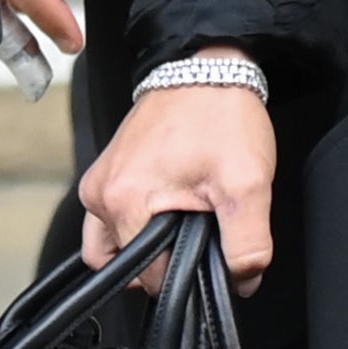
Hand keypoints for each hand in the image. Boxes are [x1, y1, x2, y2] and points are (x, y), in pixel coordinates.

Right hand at [78, 55, 276, 288]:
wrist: (206, 68)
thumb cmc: (220, 115)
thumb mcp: (249, 184)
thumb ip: (248, 244)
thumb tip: (241, 281)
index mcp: (125, 201)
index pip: (150, 278)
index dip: (188, 276)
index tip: (208, 251)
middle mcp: (100, 193)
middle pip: (124, 267)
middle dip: (163, 262)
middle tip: (197, 231)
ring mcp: (98, 182)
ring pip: (110, 247)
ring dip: (144, 248)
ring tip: (180, 223)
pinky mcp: (105, 173)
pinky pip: (110, 221)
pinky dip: (136, 226)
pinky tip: (167, 208)